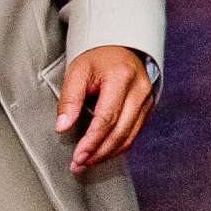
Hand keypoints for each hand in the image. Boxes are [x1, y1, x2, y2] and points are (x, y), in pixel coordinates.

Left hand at [56, 45, 156, 172]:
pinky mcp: (147, 106)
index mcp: (122, 77)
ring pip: (130, 135)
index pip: (107, 117)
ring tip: (88, 161)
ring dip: (108, 153)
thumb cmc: (97, 59)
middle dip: (99, 152)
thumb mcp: (77, 72)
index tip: (77, 155)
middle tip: (79, 164)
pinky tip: (102, 151)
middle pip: (121, 131)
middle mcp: (139, 89)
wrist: (119, 47)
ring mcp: (147, 98)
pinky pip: (134, 132)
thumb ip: (69, 99)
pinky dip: (117, 145)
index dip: (92, 141)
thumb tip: (62, 127)